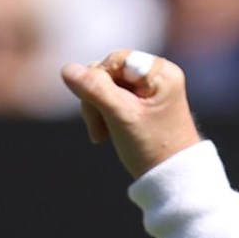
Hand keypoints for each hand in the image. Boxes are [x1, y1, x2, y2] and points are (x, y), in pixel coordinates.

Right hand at [59, 50, 202, 179]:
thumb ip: (94, 90)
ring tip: (103, 135)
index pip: (114, 60)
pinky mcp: (142, 101)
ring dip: (97, 109)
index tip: (103, 111)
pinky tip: (108, 132)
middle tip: (100, 130)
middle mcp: (158, 74)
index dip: (100, 83)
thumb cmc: (152, 148)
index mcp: (161, 72)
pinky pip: (111, 97)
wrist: (171, 177)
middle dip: (97, 99)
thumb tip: (67, 69)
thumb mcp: (120, 117)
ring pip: (105, 85)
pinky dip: (104, 114)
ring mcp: (150, 88)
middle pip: (108, 72)